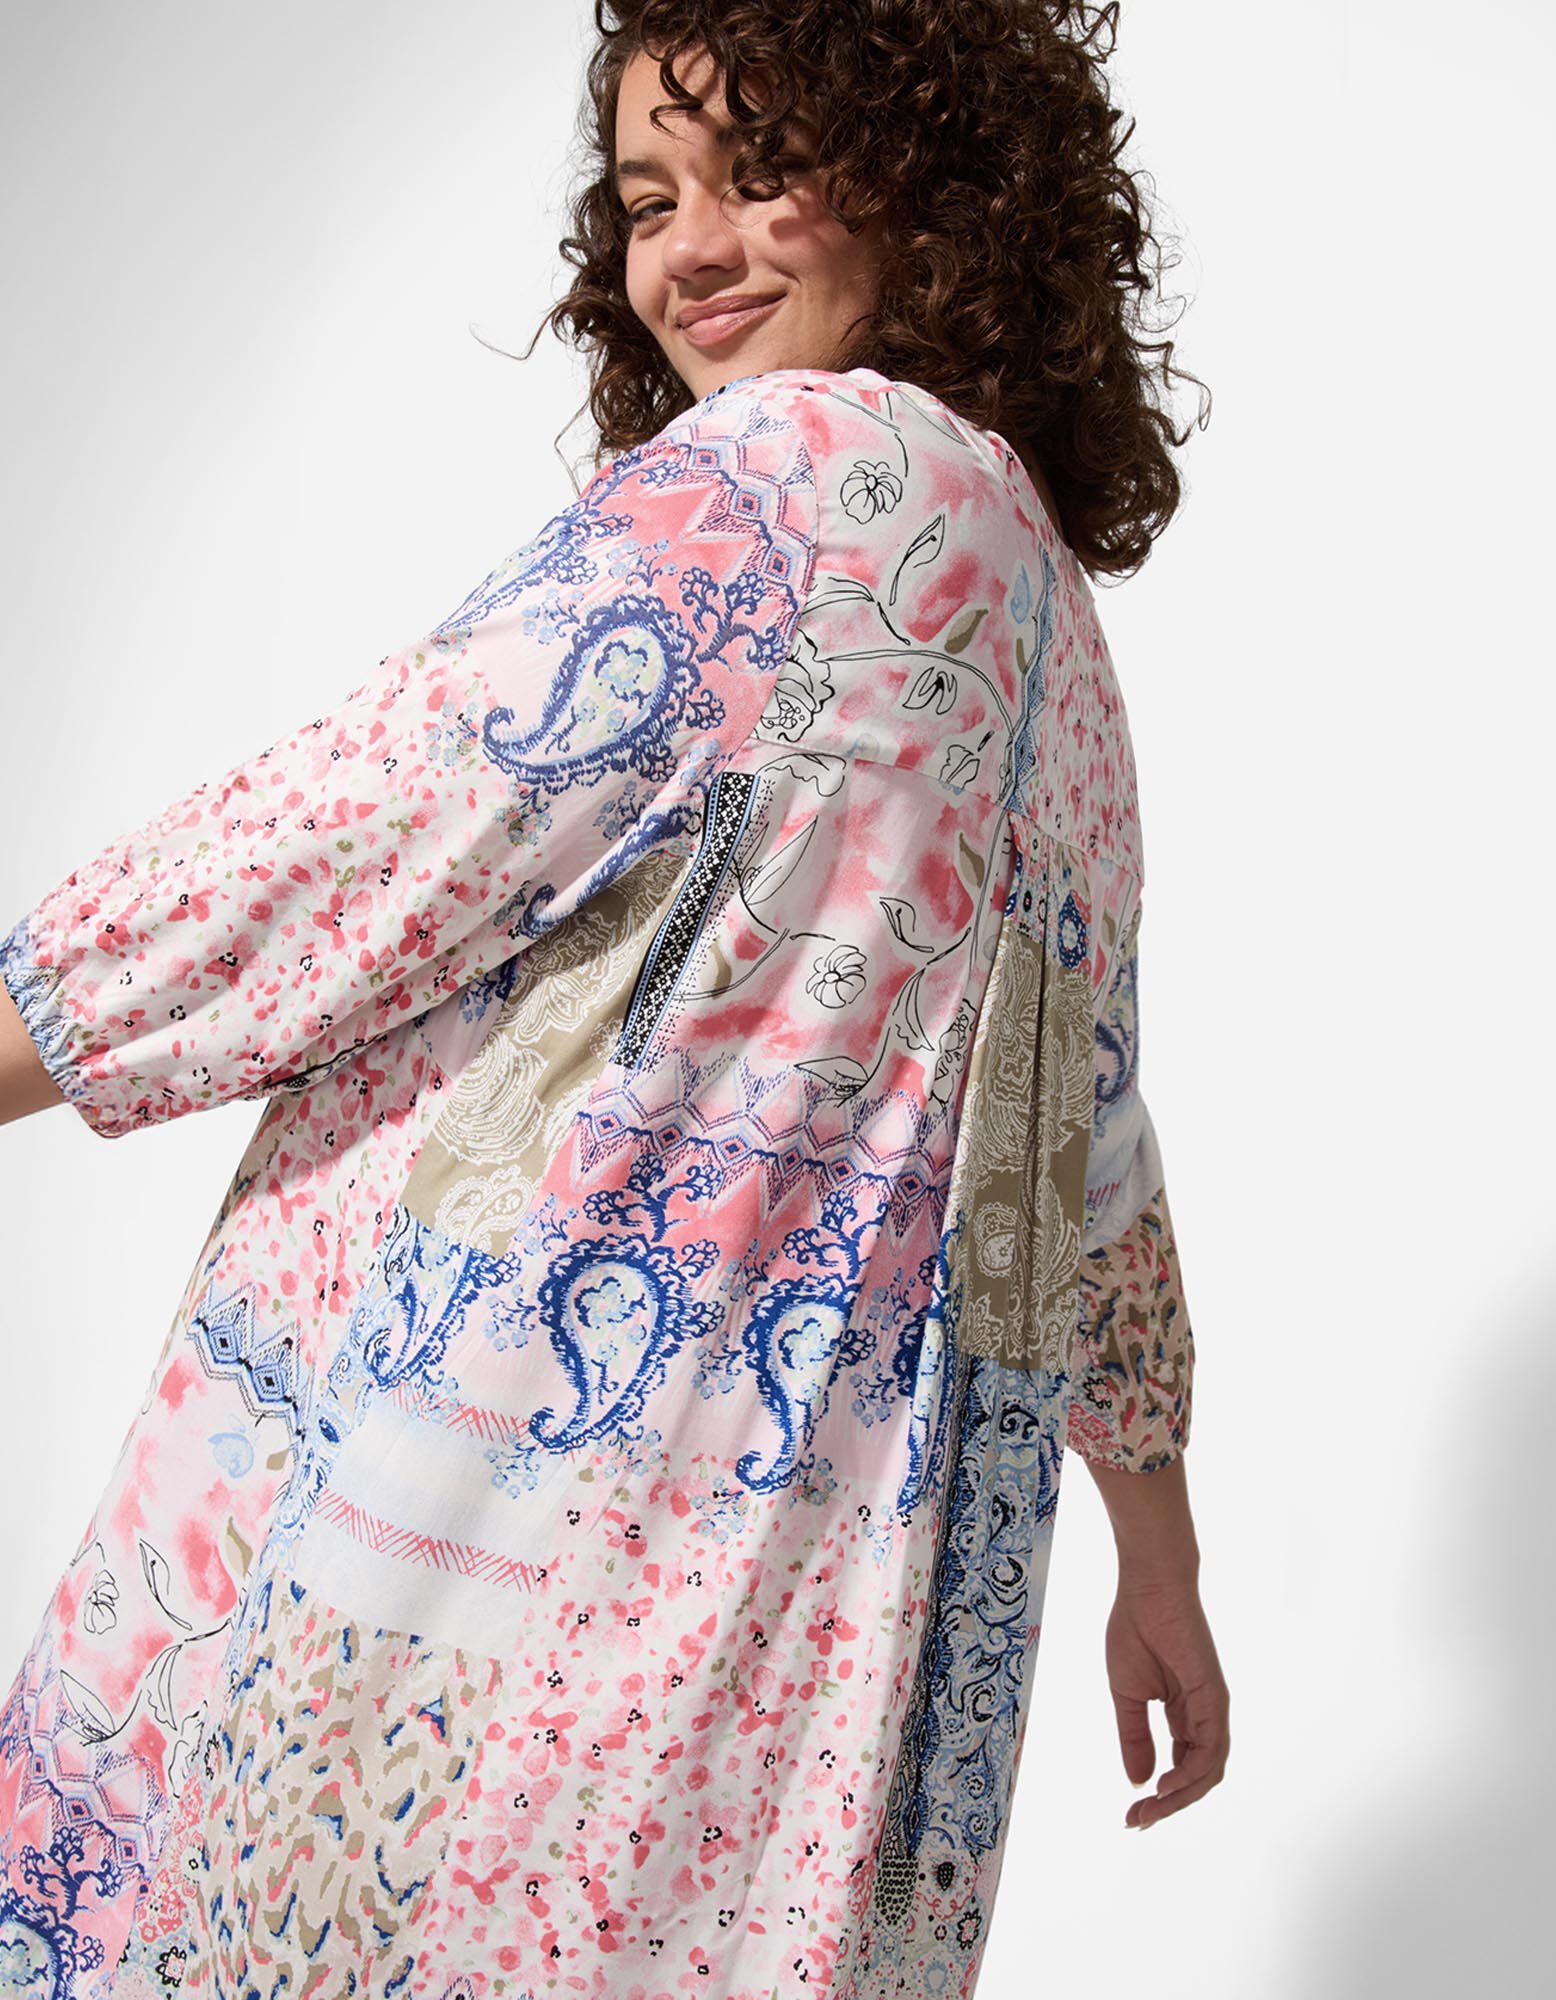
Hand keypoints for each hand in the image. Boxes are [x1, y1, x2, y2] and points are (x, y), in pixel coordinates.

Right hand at [1105, 1572, 1228, 1828]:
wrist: (1147, 1590)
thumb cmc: (1136, 1630)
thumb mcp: (1128, 1695)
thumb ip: (1134, 1736)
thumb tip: (1137, 1781)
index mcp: (1184, 1715)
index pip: (1181, 1768)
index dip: (1160, 1796)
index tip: (1131, 1815)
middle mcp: (1204, 1717)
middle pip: (1197, 1777)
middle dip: (1169, 1805)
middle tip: (1137, 1821)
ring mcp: (1212, 1709)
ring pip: (1208, 1771)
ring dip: (1180, 1797)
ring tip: (1149, 1809)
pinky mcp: (1214, 1698)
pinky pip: (1210, 1748)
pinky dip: (1191, 1773)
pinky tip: (1166, 1786)